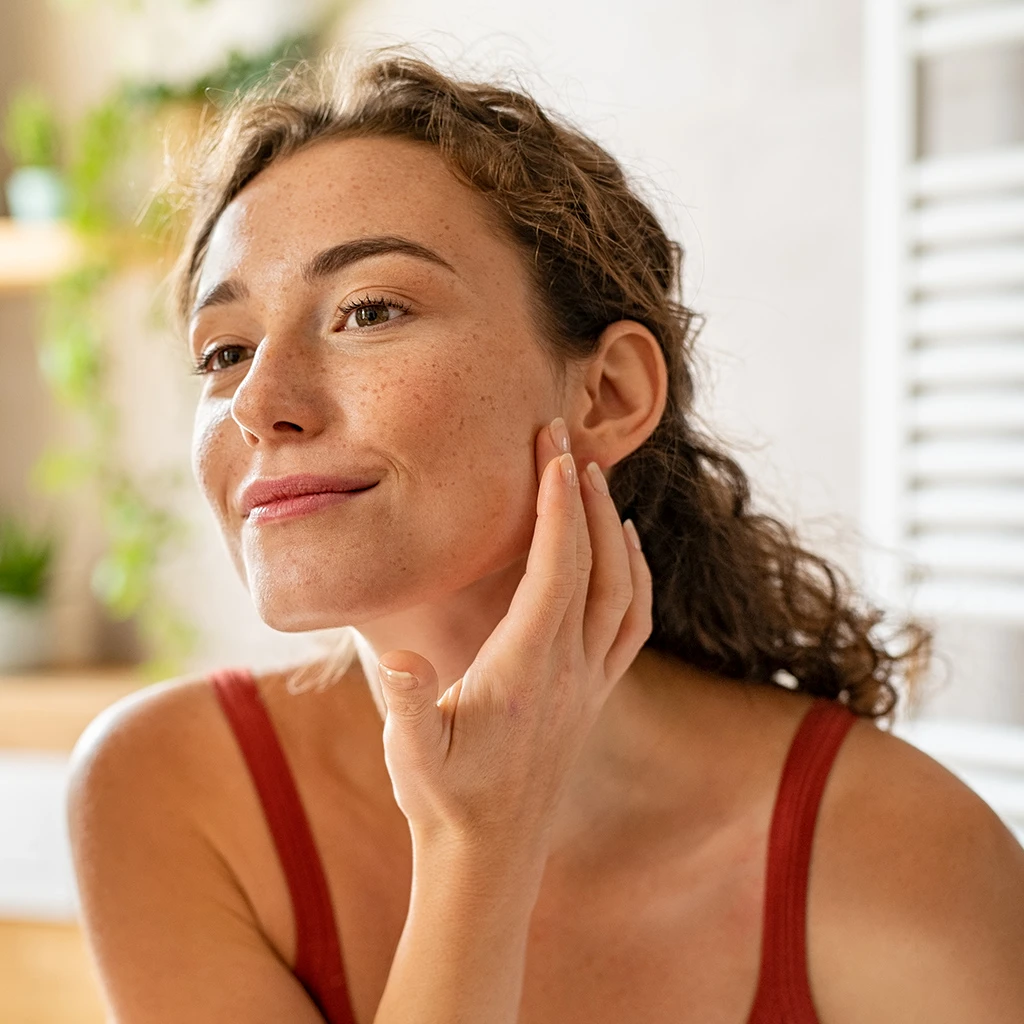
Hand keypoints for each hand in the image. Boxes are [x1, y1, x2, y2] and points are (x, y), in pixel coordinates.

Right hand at [376, 417, 652, 856]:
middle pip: (595, 564)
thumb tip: (398, 658)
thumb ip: (408, 705)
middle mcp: (572, 669)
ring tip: (593, 479)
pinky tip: (625, 550)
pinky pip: (633, 623)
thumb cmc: (444, 801)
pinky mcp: (595, 694)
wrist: (490, 856)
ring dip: (613, 528)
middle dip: (582, 495)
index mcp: (528, 669)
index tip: (550, 450)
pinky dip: (636, 575)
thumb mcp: (411, 756)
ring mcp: (590, 681)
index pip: (556, 569)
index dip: (556, 506)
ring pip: (624, 589)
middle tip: (565, 438)